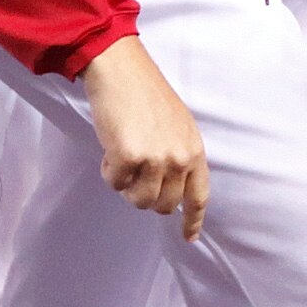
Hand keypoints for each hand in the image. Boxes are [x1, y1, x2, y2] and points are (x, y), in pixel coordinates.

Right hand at [79, 35, 209, 238]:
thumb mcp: (177, 125)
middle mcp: (179, 158)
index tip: (188, 238)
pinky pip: (114, 184)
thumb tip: (171, 188)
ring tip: (122, 156)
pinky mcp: (129, 158)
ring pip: (138, 200)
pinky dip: (107, 169)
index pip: (198, 196)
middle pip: (163, 204)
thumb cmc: (144, 93)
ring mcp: (156, 159)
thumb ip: (179, 156)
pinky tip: (111, 145)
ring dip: (126, 184)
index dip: (192, 220)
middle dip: (144, 194)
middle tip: (133, 170)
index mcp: (194, 149)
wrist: (120, 69)